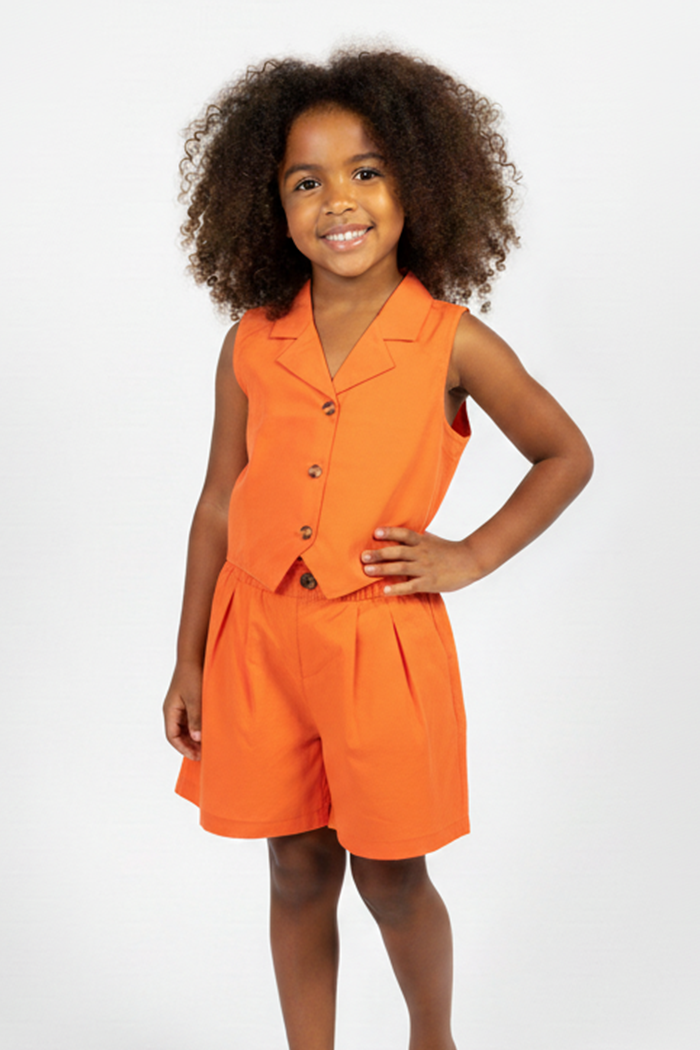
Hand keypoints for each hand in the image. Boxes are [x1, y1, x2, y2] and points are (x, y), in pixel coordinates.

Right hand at [163, 661, 202, 760]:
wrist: (194, 655)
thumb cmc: (192, 675)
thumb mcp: (195, 698)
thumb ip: (196, 718)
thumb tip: (196, 739)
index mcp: (170, 710)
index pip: (172, 736)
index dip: (183, 748)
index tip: (196, 756)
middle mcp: (173, 710)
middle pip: (178, 734)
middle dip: (189, 746)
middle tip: (203, 755)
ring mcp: (180, 706)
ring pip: (185, 728)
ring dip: (194, 738)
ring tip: (207, 746)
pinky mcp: (189, 701)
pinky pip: (191, 719)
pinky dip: (198, 727)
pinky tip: (208, 731)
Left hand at [361, 527, 480, 595]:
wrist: (471, 561)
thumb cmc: (451, 550)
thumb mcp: (433, 540)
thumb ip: (418, 537)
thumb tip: (402, 534)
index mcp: (423, 542)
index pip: (404, 535)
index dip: (390, 533)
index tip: (376, 533)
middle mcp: (422, 553)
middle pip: (398, 552)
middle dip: (379, 553)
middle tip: (363, 556)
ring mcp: (425, 568)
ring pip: (400, 568)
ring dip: (382, 569)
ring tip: (367, 571)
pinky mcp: (429, 582)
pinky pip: (410, 586)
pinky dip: (397, 588)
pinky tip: (385, 590)